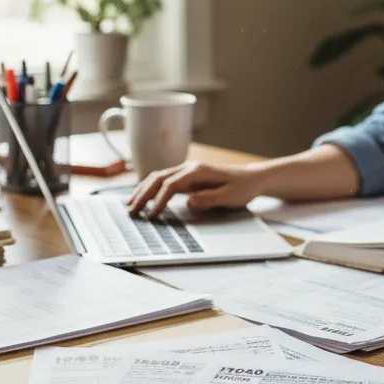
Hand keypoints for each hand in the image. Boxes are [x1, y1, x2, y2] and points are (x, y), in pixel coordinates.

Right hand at [127, 161, 267, 217]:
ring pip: (158, 177)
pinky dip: (150, 189)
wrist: (252, 178)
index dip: (158, 200)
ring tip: (130, 205)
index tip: (151, 216)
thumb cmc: (243, 188)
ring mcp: (187, 171)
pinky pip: (164, 181)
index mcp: (197, 172)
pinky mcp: (187, 177)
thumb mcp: (230, 197)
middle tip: (131, 211)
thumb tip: (188, 202)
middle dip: (142, 194)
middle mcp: (189, 168)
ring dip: (143, 190)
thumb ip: (209, 199)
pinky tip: (143, 198)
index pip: (170, 185)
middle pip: (158, 178)